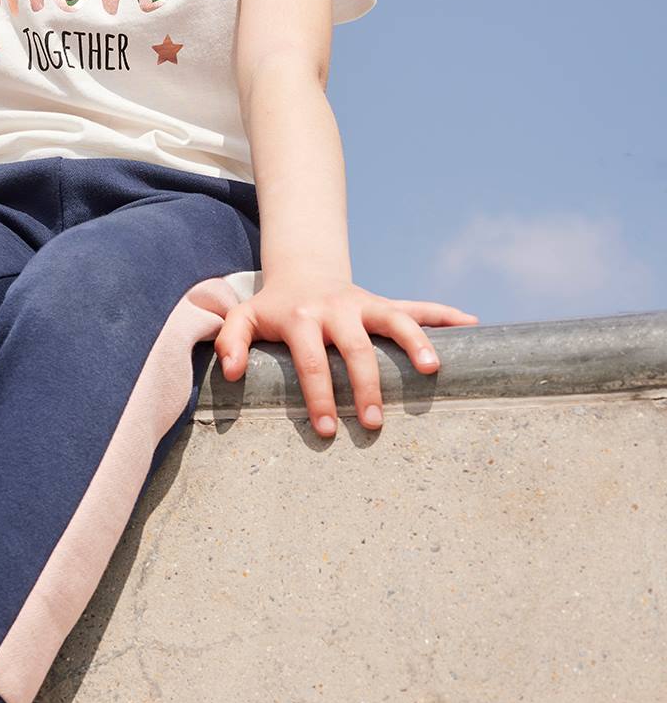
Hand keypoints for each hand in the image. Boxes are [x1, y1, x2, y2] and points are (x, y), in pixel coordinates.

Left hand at [215, 269, 477, 436]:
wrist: (302, 272)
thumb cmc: (273, 309)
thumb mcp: (244, 319)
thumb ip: (230, 342)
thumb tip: (231, 372)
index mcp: (302, 318)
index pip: (311, 361)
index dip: (318, 396)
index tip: (326, 430)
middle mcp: (337, 309)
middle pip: (356, 348)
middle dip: (366, 386)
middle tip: (373, 423)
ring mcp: (366, 304)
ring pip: (396, 319)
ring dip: (416, 341)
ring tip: (433, 370)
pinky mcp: (385, 303)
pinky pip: (420, 307)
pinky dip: (446, 314)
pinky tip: (472, 324)